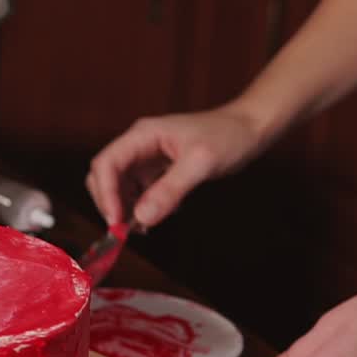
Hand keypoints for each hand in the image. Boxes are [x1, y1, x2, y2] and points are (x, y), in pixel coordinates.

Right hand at [86, 102, 266, 227]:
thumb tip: (141, 218)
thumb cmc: (229, 136)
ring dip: (123, 208)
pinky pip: (136, 191)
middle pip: (105, 176)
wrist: (251, 127)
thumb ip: (170, 190)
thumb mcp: (201, 163)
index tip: (115, 220)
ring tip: (141, 228)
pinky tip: (155, 217)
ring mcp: (146, 158)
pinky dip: (139, 207)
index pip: (106, 164)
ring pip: (118, 186)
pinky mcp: (156, 169)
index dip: (105, 193)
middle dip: (110, 203)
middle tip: (124, 229)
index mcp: (142, 135)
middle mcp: (138, 145)